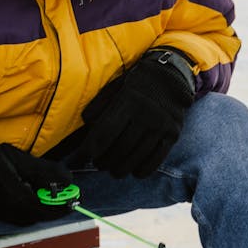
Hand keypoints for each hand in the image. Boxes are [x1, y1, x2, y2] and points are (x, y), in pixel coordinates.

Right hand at [0, 130, 72, 224]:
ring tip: (52, 196)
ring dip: (44, 210)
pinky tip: (35, 198)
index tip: (74, 201)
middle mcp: (11, 211)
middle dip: (55, 208)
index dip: (62, 206)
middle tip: (66, 198)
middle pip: (40, 216)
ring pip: (31, 218)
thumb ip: (46, 172)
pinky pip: (21, 217)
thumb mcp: (23, 160)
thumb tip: (68, 179)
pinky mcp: (0, 213)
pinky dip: (33, 210)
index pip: (46, 209)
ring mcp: (3, 214)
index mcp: (17, 198)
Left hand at [80, 49, 195, 177]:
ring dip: (119, 170)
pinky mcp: (173, 135)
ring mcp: (161, 126)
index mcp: (128, 101)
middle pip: (118, 150)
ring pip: (135, 159)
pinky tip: (133, 170)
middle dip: (102, 162)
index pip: (103, 135)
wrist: (171, 76)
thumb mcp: (115, 86)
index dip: (85, 152)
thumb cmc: (136, 83)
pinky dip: (141, 171)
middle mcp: (146, 114)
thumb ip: (98, 106)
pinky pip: (155, 161)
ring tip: (112, 170)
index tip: (75, 161)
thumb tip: (84, 127)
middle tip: (97, 164)